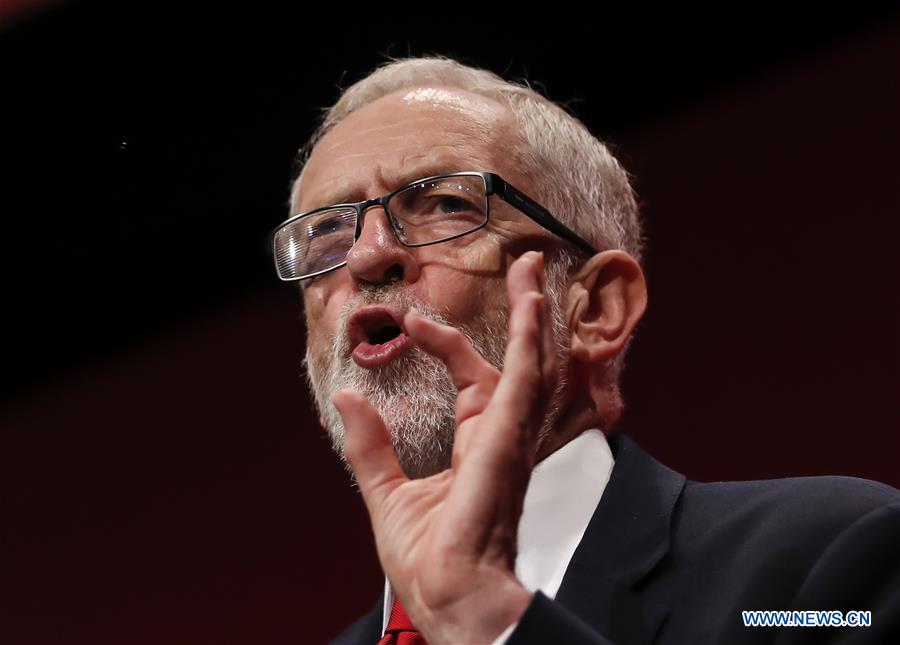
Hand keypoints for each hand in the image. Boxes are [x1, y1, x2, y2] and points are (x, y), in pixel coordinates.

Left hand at [331, 250, 557, 643]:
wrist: (448, 594)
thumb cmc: (430, 560)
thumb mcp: (387, 493)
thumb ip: (371, 445)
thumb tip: (347, 399)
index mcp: (478, 446)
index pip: (473, 379)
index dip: (448, 344)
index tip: (413, 322)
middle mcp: (503, 435)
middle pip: (519, 359)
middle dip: (522, 313)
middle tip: (522, 268)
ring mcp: (512, 434)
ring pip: (533, 360)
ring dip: (533, 313)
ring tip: (530, 269)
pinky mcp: (511, 437)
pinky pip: (528, 377)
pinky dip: (531, 338)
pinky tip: (530, 303)